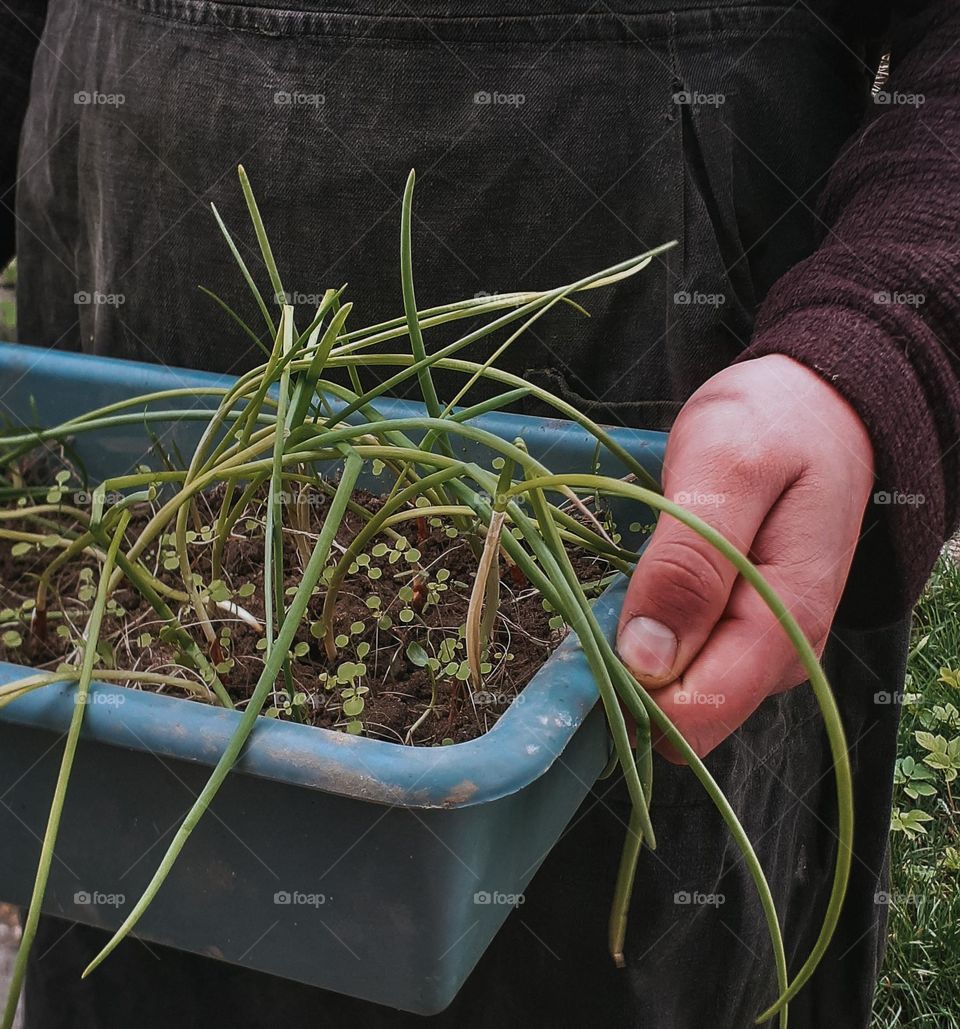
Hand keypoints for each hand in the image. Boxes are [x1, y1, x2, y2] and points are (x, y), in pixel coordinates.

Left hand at [616, 354, 873, 762]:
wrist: (817, 407)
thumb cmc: (772, 426)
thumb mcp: (725, 471)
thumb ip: (690, 564)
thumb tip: (648, 661)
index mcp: (786, 619)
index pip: (700, 712)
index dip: (629, 694)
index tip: (581, 646)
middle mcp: (781, 652)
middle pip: (684, 712)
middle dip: (625, 671)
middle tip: (594, 593)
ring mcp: (762, 646)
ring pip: (677, 688)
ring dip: (632, 648)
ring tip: (621, 574)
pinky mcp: (741, 632)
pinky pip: (683, 659)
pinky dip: (647, 631)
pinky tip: (639, 585)